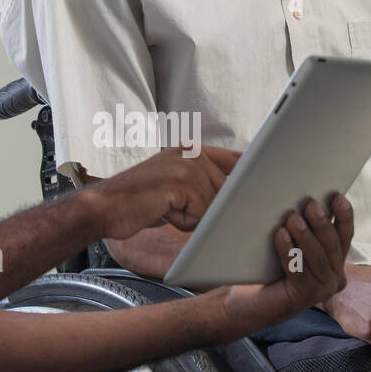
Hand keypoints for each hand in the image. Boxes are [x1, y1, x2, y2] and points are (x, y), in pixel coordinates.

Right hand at [83, 145, 240, 241]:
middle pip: (227, 190)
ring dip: (193, 217)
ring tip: (165, 208)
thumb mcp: (173, 184)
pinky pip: (200, 214)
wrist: (103, 207)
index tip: (267, 180)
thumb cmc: (136, 201)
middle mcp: (192, 151)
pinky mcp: (182, 182)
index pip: (235, 159)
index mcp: (191, 149)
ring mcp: (188, 164)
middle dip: (207, 209)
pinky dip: (183, 222)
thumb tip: (234, 197)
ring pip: (214, 205)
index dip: (249, 174)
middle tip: (175, 207)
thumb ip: (202, 182)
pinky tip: (162, 211)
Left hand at [210, 194, 353, 342]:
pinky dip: (289, 251)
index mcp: (336, 263)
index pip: (345, 235)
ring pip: (317, 258)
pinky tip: (281, 235)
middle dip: (322, 223)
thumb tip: (302, 199)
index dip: (343, 215)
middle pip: (332, 246)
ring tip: (292, 218)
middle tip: (310, 203)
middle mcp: (334, 279)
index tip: (336, 196)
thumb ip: (305, 228)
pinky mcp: (304, 298)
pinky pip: (298, 270)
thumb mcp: (293, 246)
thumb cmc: (270, 269)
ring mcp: (321, 290)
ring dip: (305, 235)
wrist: (249, 302)